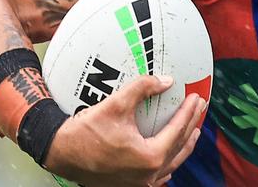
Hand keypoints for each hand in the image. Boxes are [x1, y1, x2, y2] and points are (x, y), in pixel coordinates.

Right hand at [44, 75, 205, 186]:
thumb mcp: (117, 103)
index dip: (189, 112)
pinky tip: (169, 155)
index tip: (197, 97)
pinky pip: (156, 175)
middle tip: (199, 108)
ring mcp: (137, 184)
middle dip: (192, 126)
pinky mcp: (127, 186)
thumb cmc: (86, 130)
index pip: (177, 131)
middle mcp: (147, 176)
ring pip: (170, 164)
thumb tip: (166, 80)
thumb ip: (143, 88)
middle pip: (178, 148)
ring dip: (183, 146)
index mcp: (148, 158)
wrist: (59, 152)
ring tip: (193, 131)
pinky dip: (167, 160)